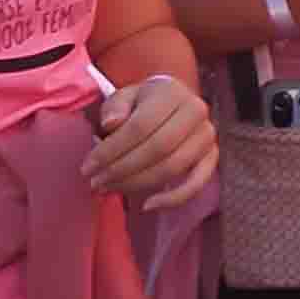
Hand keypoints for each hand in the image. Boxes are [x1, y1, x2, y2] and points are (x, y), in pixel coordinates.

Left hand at [82, 72, 217, 208]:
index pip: (140, 126)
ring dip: (138, 184)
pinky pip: (197, 183)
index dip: (112, 150)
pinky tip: (148, 206)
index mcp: (172, 92)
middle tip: (96, 182)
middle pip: (158, 148)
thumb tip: (111, 124)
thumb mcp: (124, 97)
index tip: (88, 167)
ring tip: (112, 188)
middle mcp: (196, 111)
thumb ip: (115, 107)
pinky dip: (174, 199)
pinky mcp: (211, 156)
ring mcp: (207, 135)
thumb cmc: (141, 104)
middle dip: (122, 170)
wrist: (170, 105)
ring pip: (173, 167)